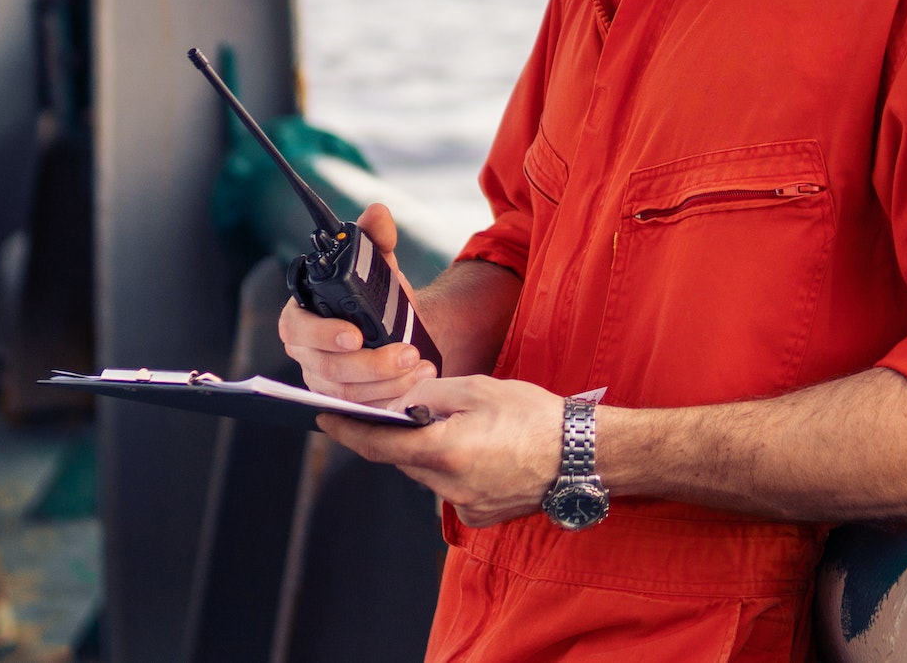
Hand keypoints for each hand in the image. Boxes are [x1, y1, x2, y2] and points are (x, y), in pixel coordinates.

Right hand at [276, 204, 434, 407]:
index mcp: (302, 314)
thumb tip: (377, 214)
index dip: (321, 334)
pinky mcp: (343, 402)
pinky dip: (390, 397)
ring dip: (386, 382)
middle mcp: (306, 352)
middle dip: (369, 364)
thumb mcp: (380, 264)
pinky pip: (361, 408)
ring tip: (419, 366)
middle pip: (325, 367)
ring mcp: (322, 381)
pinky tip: (416, 382)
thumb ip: (377, 237)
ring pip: (346, 392)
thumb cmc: (377, 294)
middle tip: (407, 353)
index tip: (355, 335)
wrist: (398, 326)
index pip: (295, 327)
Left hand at [318, 375, 564, 527]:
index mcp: (445, 452)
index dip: (348, 431)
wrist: (581, 455)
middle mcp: (450, 488)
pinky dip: (453, 469)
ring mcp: (466, 508)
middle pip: (405, 461)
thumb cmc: (534, 416)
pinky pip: (451, 490)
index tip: (325, 419)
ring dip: (430, 453)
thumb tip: (402, 405)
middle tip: (407, 411)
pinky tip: (479, 451)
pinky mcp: (481, 517)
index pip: (380, 445)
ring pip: (428, 476)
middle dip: (400, 436)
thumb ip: (431, 397)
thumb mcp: (479, 389)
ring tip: (457, 427)